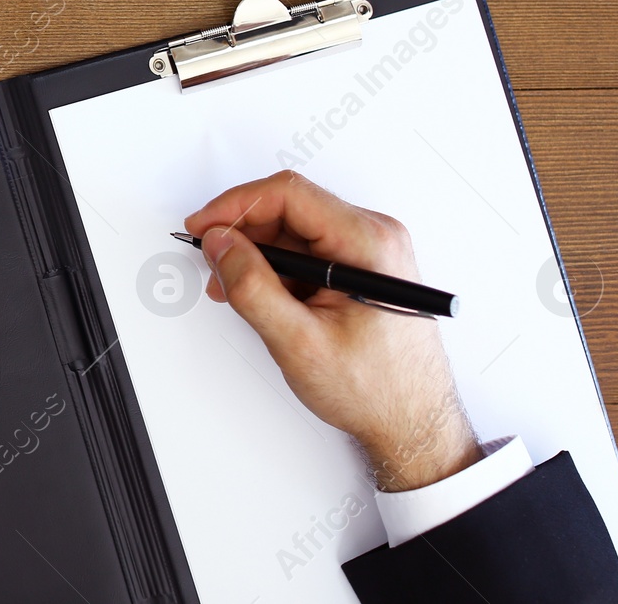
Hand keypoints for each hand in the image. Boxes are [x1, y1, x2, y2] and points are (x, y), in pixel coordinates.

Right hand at [185, 171, 483, 491]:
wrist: (413, 422)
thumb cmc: (377, 389)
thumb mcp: (299, 342)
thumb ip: (252, 287)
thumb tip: (221, 244)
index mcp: (368, 244)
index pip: (289, 194)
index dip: (236, 206)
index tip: (204, 227)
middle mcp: (375, 237)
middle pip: (290, 208)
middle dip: (244, 234)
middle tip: (214, 265)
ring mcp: (371, 251)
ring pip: (296, 230)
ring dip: (258, 254)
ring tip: (235, 290)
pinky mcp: (363, 267)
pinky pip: (310, 250)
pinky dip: (278, 268)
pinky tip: (263, 297)